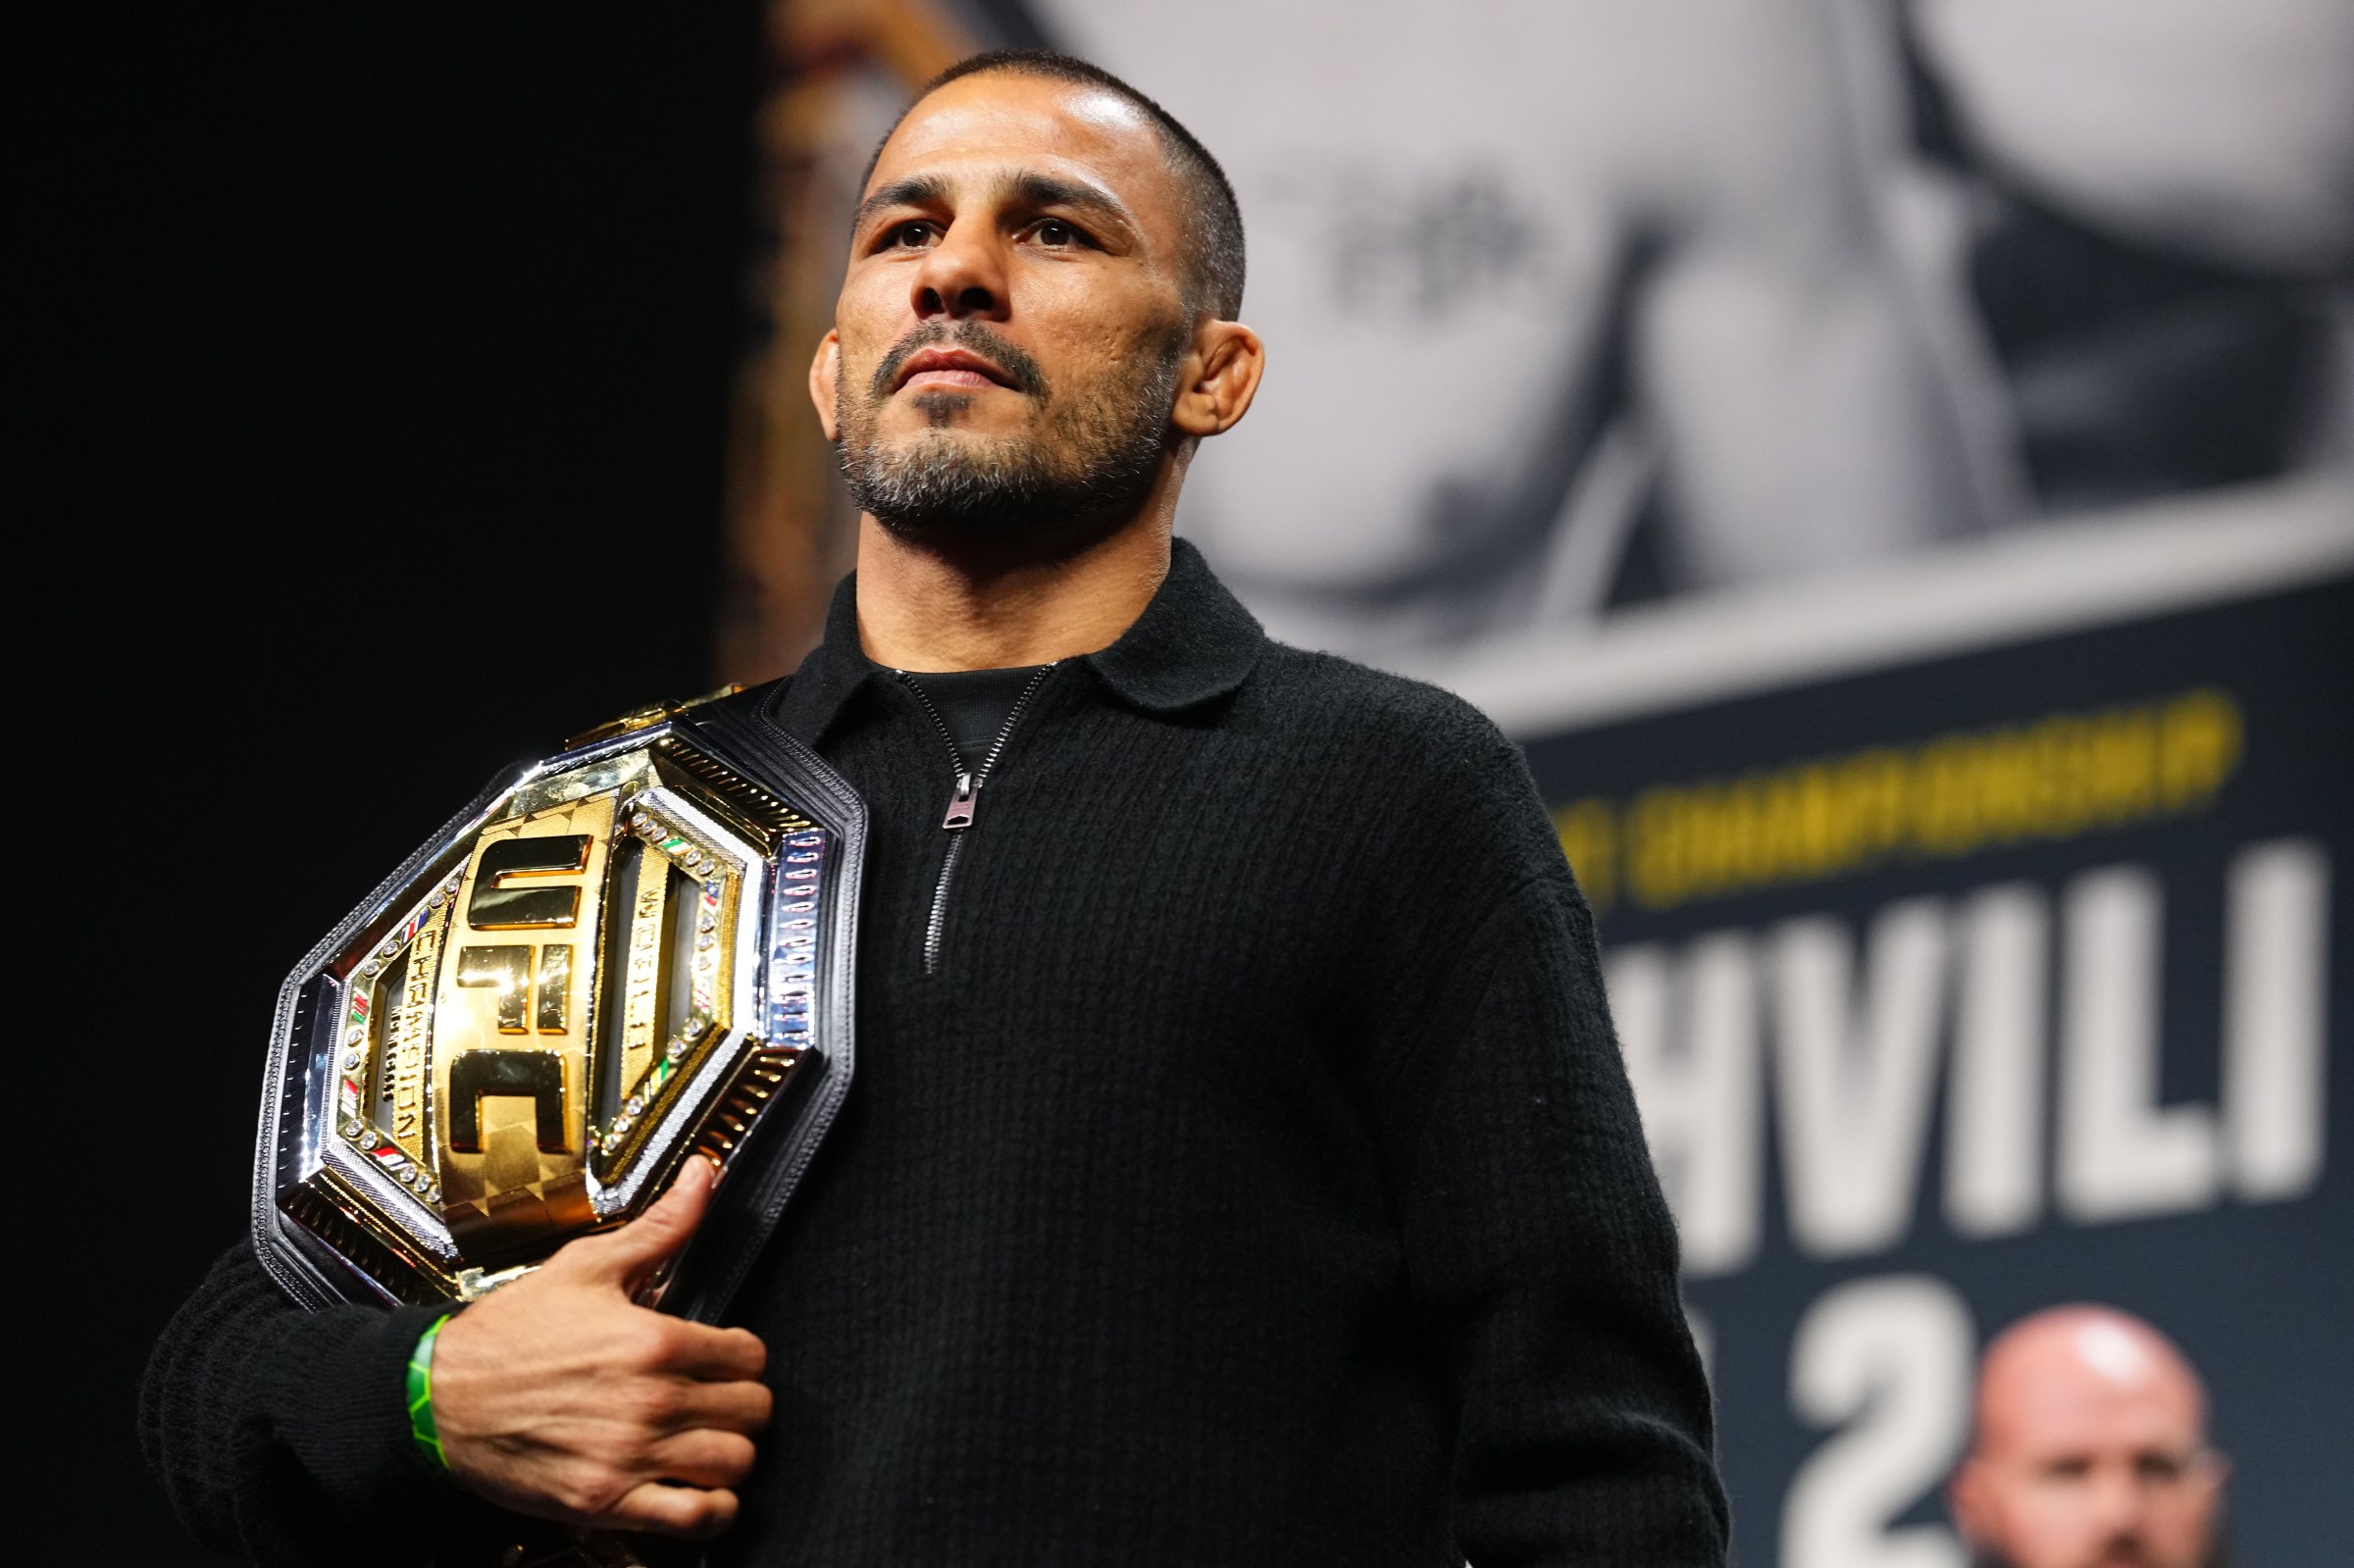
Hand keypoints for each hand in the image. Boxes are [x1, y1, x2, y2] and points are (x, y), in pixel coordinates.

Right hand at [428, 1158, 771, 1538]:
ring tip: (708, 1438)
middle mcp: (650, 1402)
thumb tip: (705, 1176)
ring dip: (730, 1452)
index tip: (725, 1356)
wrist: (439, 1398)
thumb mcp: (587, 1266)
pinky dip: (710, 1507)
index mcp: (653, 1341)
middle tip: (718, 1396)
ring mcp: (629, 1457)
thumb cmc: (508, 1335)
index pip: (751, 1355)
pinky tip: (698, 1486)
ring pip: (735, 1464)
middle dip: (742, 1401)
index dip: (743, 1353)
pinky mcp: (605, 1502)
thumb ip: (661, 1227)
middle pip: (753, 1411)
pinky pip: (695, 1518)